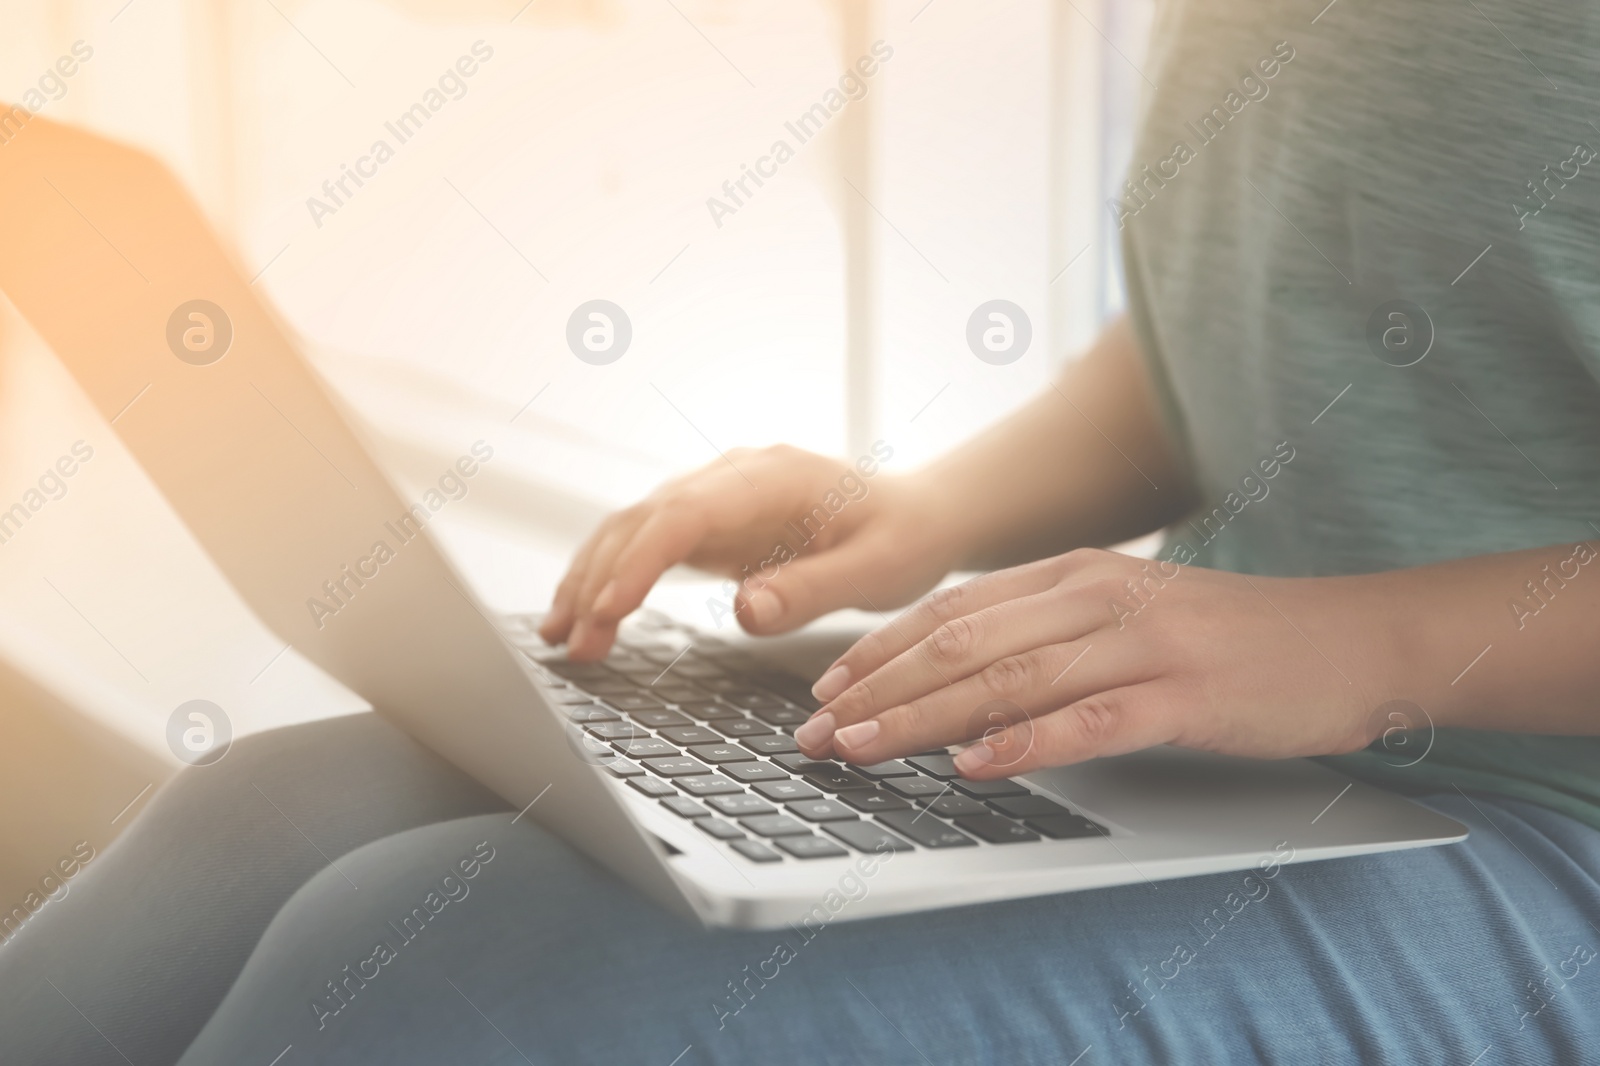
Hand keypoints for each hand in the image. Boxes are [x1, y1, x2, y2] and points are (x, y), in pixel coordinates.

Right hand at [540, 445, 958, 659]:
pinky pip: (648, 546)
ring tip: (561, 639)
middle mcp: (733, 477)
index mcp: (772, 477)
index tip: (611, 609)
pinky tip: (586, 617)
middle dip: (599, 579)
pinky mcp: (712, 524)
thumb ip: (813, 589)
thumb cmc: (905, 537)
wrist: (920, 515)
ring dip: (592, 580)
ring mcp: (717, 498)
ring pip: (633, 528)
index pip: (685, 512)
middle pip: (643, 518)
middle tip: (575, 644)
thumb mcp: (877, 570)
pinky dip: (612, 579)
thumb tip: (745, 611)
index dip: (641, 559)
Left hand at [794, 549, 1400, 776]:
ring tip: (861, 749)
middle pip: (959, 644)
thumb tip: (956, 684)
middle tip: (816, 735)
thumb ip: (1046, 636)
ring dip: (921, 718)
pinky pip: (1088, 720)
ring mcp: (1141, 641)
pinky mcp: (1185, 693)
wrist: (1349, 638)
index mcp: (1074, 574)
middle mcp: (1096, 597)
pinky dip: (1024, 743)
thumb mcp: (1124, 617)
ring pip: (1007, 679)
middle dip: (876, 692)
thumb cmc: (1228, 639)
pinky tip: (974, 765)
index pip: (950, 612)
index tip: (822, 694)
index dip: (877, 654)